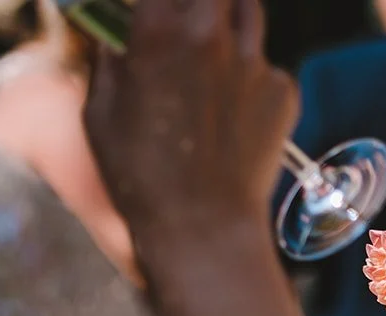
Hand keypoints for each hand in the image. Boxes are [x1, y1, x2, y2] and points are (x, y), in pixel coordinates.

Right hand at [83, 0, 297, 245]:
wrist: (204, 224)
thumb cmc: (140, 173)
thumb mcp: (100, 109)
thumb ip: (109, 56)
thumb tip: (112, 32)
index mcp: (159, 29)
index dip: (161, 2)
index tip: (156, 12)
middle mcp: (211, 34)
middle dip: (201, 1)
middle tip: (188, 19)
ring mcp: (255, 62)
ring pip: (249, 13)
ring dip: (230, 20)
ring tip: (214, 50)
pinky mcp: (285, 92)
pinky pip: (269, 69)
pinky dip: (253, 79)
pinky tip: (236, 114)